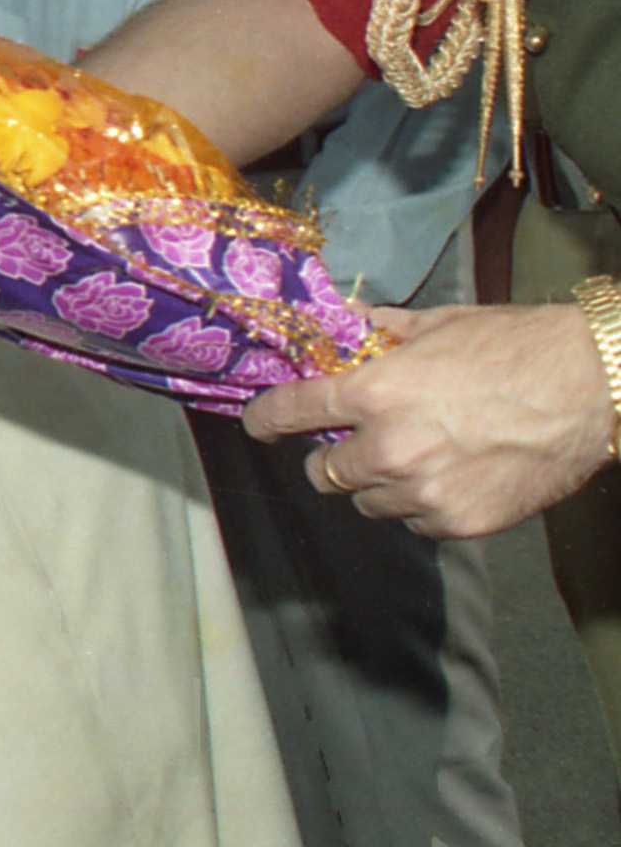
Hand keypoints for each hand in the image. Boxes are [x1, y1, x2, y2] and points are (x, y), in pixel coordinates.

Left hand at [247, 301, 617, 537]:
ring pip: (367, 502)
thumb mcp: (437, 326)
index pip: (289, 412)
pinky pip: (415, 522)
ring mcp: (424, 492)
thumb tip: (345, 324)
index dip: (266, 419)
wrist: (591, 388)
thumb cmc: (514, 347)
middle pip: (323, 471)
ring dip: (377, 484)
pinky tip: (448, 479)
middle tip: (352, 442)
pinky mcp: (460, 522)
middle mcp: (389, 449)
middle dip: (330, 456)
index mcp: (373, 394)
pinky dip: (421, 506)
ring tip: (412, 459)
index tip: (259, 424)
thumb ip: (380, 333)